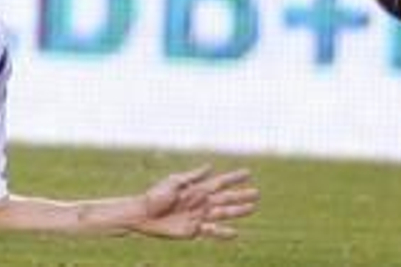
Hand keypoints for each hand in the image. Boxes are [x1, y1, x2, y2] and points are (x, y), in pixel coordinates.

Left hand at [134, 165, 258, 239]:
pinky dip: (223, 233)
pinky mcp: (195, 230)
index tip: (248, 172)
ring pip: (223, 213)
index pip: (219, 182)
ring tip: (252, 208)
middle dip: (241, 195)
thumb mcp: (173, 182)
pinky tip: (235, 233)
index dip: (233, 178)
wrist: (144, 214)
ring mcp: (200, 216)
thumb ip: (192, 176)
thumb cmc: (156, 196)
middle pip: (225, 198)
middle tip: (257, 193)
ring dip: (237, 211)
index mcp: (197, 189)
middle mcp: (202, 202)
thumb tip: (210, 166)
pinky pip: (212, 232)